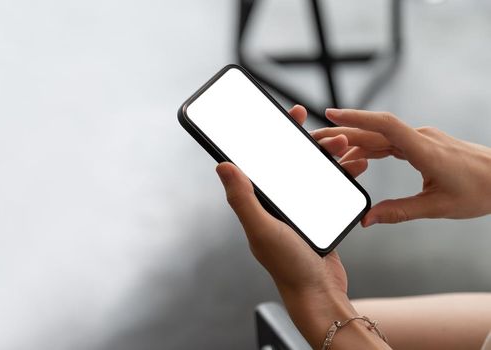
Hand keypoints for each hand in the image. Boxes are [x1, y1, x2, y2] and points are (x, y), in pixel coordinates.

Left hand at [216, 106, 389, 347]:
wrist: (319, 295)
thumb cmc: (288, 266)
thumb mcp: (262, 229)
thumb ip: (242, 198)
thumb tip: (222, 165)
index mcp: (258, 202)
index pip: (263, 160)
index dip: (274, 135)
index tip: (289, 114)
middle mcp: (275, 203)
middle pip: (292, 161)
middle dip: (312, 143)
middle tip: (332, 133)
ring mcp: (298, 209)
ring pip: (315, 172)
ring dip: (332, 157)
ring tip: (351, 148)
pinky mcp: (318, 216)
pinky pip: (330, 188)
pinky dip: (343, 175)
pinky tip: (357, 167)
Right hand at [311, 108, 490, 225]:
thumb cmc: (481, 191)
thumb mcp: (438, 207)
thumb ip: (399, 212)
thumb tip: (367, 220)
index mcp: (424, 150)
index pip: (384, 126)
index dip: (356, 118)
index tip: (331, 114)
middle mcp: (421, 138)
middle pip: (375, 130)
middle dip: (343, 131)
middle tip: (315, 137)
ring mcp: (423, 139)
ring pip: (382, 136)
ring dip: (355, 140)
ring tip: (331, 149)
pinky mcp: (424, 145)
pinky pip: (392, 142)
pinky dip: (372, 146)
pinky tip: (359, 156)